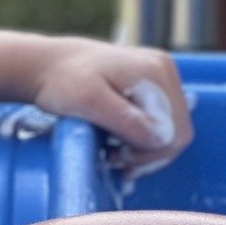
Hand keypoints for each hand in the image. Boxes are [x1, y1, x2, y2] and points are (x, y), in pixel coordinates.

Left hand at [29, 39, 192, 176]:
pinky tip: (120, 144)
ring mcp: (159, 77)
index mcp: (155, 73)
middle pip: (178, 131)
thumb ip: (127, 120)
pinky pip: (161, 121)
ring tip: (114, 153)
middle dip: (149, 154)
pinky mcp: (151, 85)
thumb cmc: (61, 82)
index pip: (176, 131)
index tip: (117, 158)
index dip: (150, 154)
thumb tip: (162, 139)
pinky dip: (143, 139)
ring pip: (171, 130)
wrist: (47, 64)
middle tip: (115, 160)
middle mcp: (164, 71)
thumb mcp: (89, 103)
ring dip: (146, 150)